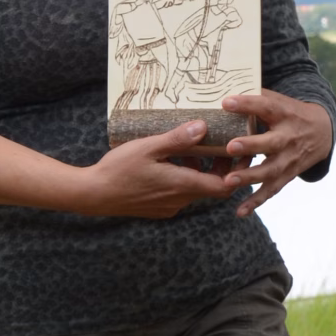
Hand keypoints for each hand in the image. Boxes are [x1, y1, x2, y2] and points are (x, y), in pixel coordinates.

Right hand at [81, 125, 248, 220]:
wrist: (94, 195)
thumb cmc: (118, 169)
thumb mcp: (148, 147)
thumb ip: (177, 139)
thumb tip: (203, 127)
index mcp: (182, 185)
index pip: (224, 186)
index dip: (237, 171)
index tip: (241, 153)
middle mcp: (180, 200)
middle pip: (212, 186)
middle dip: (219, 166)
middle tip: (220, 144)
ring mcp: (169, 207)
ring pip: (195, 188)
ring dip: (198, 170)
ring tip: (190, 147)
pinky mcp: (159, 208)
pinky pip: (181, 193)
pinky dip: (184, 177)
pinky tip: (169, 160)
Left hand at [221, 88, 334, 214]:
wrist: (322, 132)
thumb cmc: (290, 113)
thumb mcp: (280, 101)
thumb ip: (257, 97)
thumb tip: (223, 88)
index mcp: (285, 114)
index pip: (266, 107)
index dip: (247, 104)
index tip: (227, 102)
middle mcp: (289, 137)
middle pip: (271, 143)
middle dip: (251, 146)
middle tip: (230, 147)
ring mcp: (289, 159)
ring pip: (270, 171)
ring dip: (250, 177)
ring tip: (229, 181)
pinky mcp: (287, 175)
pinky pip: (271, 190)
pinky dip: (256, 202)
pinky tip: (239, 211)